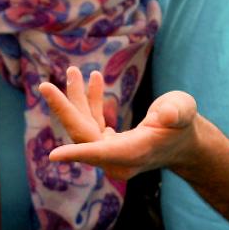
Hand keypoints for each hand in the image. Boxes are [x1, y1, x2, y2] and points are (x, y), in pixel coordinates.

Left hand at [41, 66, 199, 179]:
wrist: (183, 142)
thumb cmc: (184, 124)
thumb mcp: (184, 111)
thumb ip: (177, 112)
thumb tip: (168, 115)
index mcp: (134, 153)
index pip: (102, 153)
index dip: (79, 153)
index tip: (54, 155)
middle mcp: (117, 158)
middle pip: (83, 136)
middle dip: (64, 108)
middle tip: (44, 85)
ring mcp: (109, 152)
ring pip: (83, 126)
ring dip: (75, 99)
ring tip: (72, 71)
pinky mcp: (107, 144)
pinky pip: (90, 122)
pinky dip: (89, 102)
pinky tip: (92, 79)